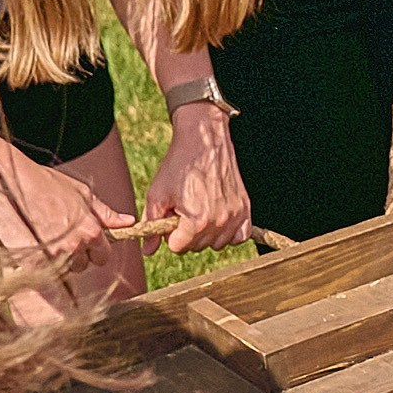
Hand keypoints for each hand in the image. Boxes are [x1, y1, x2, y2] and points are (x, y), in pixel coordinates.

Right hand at [0, 150, 151, 273]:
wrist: (12, 184)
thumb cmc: (48, 184)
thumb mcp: (83, 194)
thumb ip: (106, 213)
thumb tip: (129, 222)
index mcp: (91, 232)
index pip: (103, 257)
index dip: (96, 250)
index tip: (86, 242)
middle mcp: (75, 247)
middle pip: (84, 265)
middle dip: (78, 255)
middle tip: (62, 235)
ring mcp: (53, 256)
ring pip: (65, 270)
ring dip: (60, 259)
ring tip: (47, 236)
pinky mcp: (33, 262)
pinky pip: (45, 271)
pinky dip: (42, 262)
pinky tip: (35, 243)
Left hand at [143, 103, 250, 256]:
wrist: (204, 141)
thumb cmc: (179, 165)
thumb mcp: (158, 194)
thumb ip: (152, 225)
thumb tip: (147, 251)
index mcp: (196, 221)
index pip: (178, 247)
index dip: (169, 234)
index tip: (171, 217)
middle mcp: (219, 222)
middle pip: (197, 247)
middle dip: (186, 234)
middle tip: (183, 211)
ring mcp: (235, 216)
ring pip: (217, 243)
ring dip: (206, 234)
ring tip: (199, 211)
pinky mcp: (245, 209)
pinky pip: (240, 236)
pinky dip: (230, 233)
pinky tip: (219, 220)